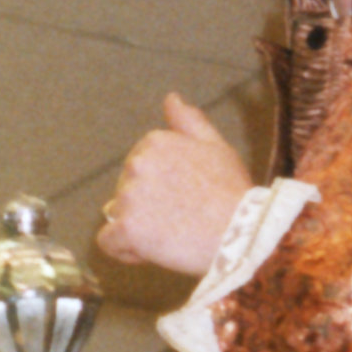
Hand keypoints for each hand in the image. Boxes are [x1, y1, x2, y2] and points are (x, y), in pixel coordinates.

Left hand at [98, 91, 251, 276]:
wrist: (242, 235)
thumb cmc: (233, 193)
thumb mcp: (217, 147)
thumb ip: (189, 122)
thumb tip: (171, 98)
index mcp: (154, 142)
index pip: (138, 170)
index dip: (159, 190)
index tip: (184, 201)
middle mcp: (136, 163)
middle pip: (125, 193)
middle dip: (147, 209)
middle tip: (183, 221)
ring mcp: (129, 196)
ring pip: (119, 218)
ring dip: (139, 231)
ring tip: (174, 238)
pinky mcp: (127, 228)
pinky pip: (109, 243)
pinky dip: (126, 251)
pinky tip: (152, 253)